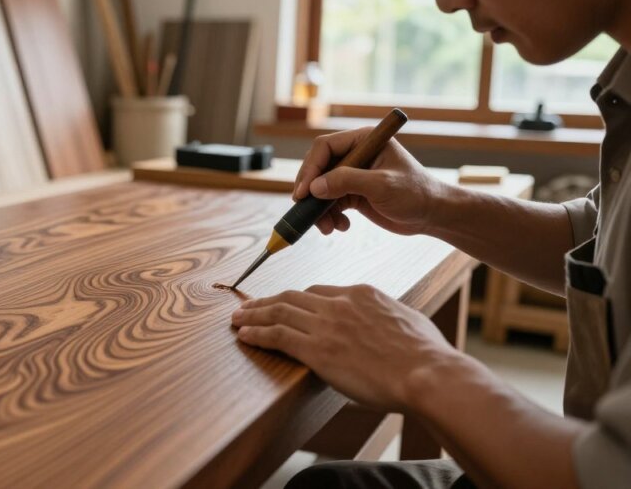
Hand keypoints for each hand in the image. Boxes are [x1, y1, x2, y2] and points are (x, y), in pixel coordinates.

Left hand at [230, 284, 460, 411]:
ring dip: (253, 315)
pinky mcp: (317, 350)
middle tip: (248, 306)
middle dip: (266, 302)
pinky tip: (245, 336)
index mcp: (361, 294)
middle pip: (292, 297)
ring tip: (237, 319)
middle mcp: (340, 304)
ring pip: (279, 312)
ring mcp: (326, 325)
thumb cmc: (426, 355)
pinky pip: (278, 336)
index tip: (284, 304)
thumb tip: (386, 324)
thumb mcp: (407, 320)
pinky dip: (257, 334)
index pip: (318, 291)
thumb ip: (387, 317)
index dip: (296, 299)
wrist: (427, 373)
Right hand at [294, 128, 445, 235]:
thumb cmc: (416, 193)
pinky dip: (330, 216)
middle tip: (306, 209)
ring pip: (321, 188)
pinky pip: (330, 202)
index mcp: (364, 141)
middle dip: (311, 191)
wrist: (432, 215)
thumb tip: (314, 187)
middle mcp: (355, 154)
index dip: (311, 168)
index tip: (304, 191)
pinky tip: (341, 226)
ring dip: (319, 209)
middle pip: (318, 167)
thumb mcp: (382, 185)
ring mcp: (353, 174)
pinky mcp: (353, 193)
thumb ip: (347, 182)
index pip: (325, 147)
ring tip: (327, 227)